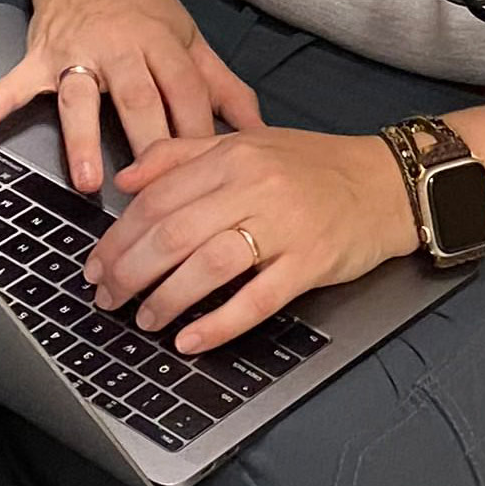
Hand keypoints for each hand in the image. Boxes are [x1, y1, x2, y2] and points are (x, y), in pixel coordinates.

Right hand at [0, 0, 263, 192]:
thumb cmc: (144, 4)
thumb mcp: (190, 39)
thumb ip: (224, 88)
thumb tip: (262, 135)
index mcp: (163, 42)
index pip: (185, 93)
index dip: (197, 134)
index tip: (205, 180)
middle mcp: (120, 46)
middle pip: (137, 99)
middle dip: (147, 144)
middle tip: (154, 194)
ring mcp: (75, 51)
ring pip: (81, 97)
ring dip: (81, 140)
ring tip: (87, 181)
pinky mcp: (39, 55)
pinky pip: (12, 86)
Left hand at [82, 129, 420, 353]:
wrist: (388, 182)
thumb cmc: (316, 168)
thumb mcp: (246, 144)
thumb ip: (183, 156)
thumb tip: (127, 181)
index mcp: (231, 156)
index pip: (156, 199)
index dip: (118, 237)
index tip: (96, 264)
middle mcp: (254, 187)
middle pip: (173, 234)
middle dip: (129, 272)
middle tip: (107, 297)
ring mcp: (284, 226)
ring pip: (208, 265)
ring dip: (166, 299)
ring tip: (145, 319)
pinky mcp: (310, 263)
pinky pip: (257, 299)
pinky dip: (218, 324)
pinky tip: (191, 340)